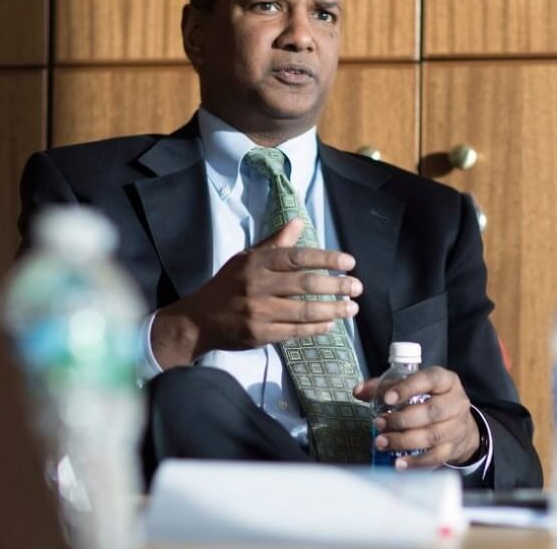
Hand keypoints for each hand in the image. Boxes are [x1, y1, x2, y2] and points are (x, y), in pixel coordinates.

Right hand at [151, 218, 362, 367]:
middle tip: (357, 287)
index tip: (349, 262)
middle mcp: (258, 286)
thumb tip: (298, 221)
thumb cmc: (227, 285)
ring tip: (352, 308)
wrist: (199, 320)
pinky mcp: (260, 334)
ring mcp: (259, 312)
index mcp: (256, 263)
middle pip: (305, 284)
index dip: (326, 258)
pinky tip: (331, 323)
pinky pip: (295, 331)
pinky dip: (316, 328)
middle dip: (336, 285)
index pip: (297, 257)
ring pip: (304, 311)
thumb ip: (274, 242)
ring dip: (333, 309)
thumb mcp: (246, 258)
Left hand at [353, 367, 481, 468]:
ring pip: (432, 436)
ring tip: (382, 442)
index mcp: (446, 381)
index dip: (408, 388)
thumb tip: (358, 390)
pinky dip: (415, 462)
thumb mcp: (413, 386)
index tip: (387, 399)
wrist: (459, 424)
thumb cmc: (431, 399)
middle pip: (432, 411)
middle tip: (379, 423)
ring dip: (403, 441)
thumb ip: (385, 386)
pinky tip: (399, 463)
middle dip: (402, 420)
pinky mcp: (453, 448)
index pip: (430, 379)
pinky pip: (435, 457)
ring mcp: (457, 427)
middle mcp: (456, 403)